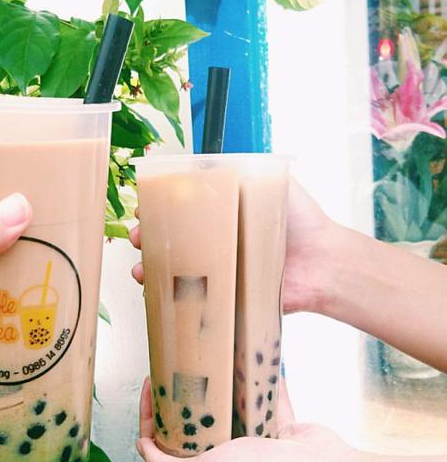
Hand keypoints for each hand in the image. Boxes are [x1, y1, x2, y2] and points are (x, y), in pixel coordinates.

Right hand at [130, 179, 335, 314]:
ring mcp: (218, 270)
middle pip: (170, 239)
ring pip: (174, 269)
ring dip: (150, 268)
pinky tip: (156, 294)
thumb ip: (240, 172)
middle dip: (146, 237)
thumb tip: (202, 163)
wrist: (323, 263)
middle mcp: (215, 241)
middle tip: (137, 237)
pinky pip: (192, 298)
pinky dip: (170, 298)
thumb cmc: (300, 221)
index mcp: (221, 214)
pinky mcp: (224, 296)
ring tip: (141, 269)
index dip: (157, 208)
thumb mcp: (270, 184)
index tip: (143, 207)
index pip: (180, 208)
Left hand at [135, 377, 357, 461]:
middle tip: (176, 368)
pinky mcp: (281, 430)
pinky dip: (260, 381)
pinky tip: (251, 359)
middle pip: (196, 425)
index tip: (152, 385)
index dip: (152, 414)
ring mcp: (255, 446)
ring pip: (231, 410)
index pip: (165, 444)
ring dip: (221, 386)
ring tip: (208, 360)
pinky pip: (265, 399)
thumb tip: (143, 446)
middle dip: (185, 397)